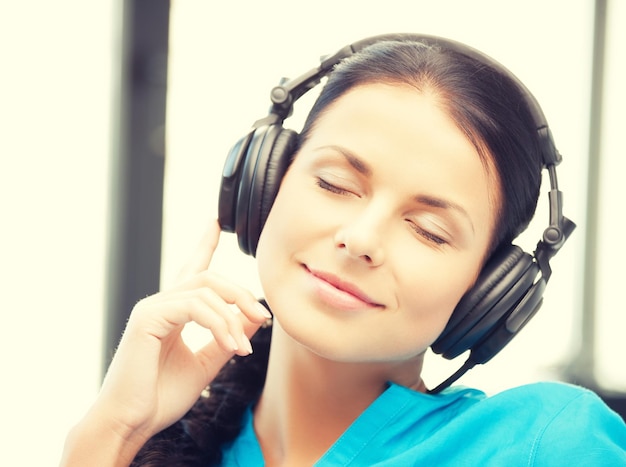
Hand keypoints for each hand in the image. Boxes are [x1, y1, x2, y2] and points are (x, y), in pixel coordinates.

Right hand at [61, 219, 269, 464]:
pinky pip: (195, 306)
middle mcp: (161, 304)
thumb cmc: (162, 396)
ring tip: (243, 348)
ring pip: (205, 289)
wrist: (132, 423)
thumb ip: (230, 336)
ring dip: (233, 317)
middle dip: (241, 293)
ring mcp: (152, 308)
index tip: (215, 223)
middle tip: (264, 316)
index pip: (191, 270)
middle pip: (209, 278)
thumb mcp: (207, 362)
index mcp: (173, 312)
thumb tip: (256, 316)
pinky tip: (230, 347)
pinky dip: (219, 324)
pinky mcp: (148, 317)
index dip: (204, 244)